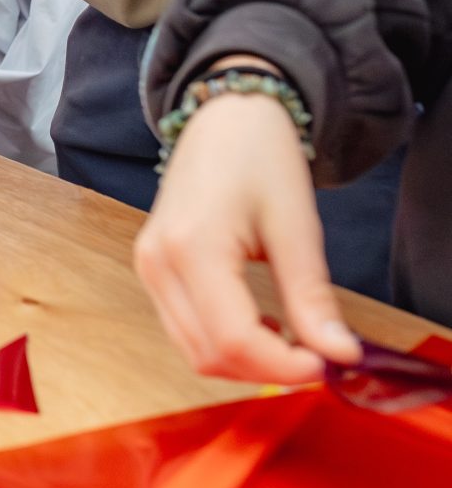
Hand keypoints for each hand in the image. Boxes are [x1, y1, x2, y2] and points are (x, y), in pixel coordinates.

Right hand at [135, 77, 360, 385]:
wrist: (224, 117)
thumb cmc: (260, 159)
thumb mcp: (296, 227)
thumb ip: (311, 297)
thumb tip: (339, 355)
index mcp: (192, 247)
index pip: (232, 339)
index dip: (282, 366)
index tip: (326, 364)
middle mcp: (158, 263)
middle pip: (207, 355)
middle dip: (265, 370)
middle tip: (314, 354)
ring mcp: (148, 266)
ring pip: (192, 350)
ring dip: (244, 361)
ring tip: (288, 337)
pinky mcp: (152, 268)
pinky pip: (184, 329)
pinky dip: (224, 342)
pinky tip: (259, 321)